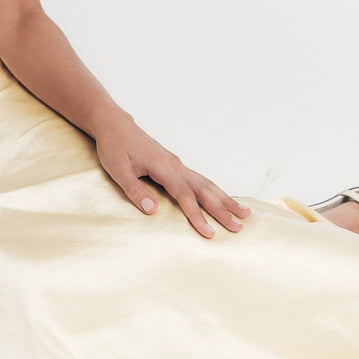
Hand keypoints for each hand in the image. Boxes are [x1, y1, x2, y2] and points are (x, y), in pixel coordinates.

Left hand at [95, 123, 250, 238]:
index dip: (197, 215)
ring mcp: (177, 164)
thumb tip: (152, 211)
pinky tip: (223, 199)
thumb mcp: (118, 169)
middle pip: (203, 190)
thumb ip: (135, 190)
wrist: (115, 125)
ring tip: (244, 213)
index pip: (184, 195)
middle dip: (222, 210)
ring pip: (206, 184)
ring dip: (225, 199)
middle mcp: (175, 165)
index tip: (209, 233)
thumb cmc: (114, 146)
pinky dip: (215, 191)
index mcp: (162, 166)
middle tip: (238, 227)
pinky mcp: (175, 165)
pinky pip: (200, 180)